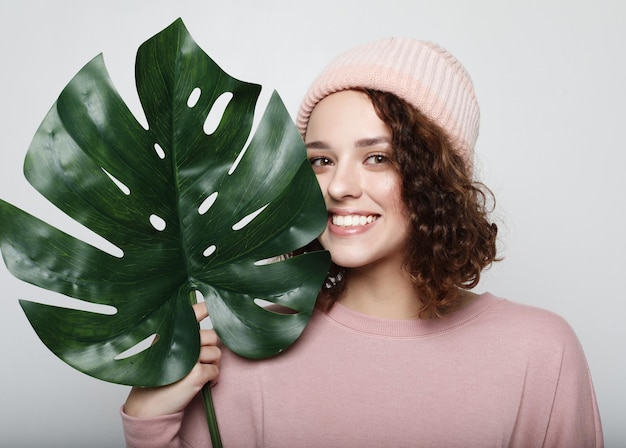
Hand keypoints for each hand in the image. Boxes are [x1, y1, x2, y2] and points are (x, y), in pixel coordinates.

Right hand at [123, 302, 220, 417]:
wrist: (148, 405)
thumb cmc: (160, 377)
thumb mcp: (167, 351)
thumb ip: (183, 338)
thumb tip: (212, 331)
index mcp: (173, 333)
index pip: (193, 311)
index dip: (206, 306)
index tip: (213, 306)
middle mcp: (181, 341)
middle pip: (213, 336)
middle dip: (211, 348)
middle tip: (200, 361)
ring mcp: (190, 357)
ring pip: (216, 353)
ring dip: (212, 364)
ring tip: (198, 373)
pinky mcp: (197, 374)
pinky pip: (215, 371)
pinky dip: (212, 378)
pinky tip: (202, 383)